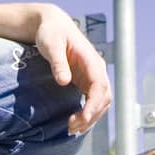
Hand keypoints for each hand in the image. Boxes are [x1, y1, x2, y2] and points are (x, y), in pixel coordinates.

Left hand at [31, 4, 111, 135]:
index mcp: (91, 60)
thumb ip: (58, 62)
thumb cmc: (51, 32)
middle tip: (71, 127)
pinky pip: (93, 101)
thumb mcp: (51, 44)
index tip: (84, 117)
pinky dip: (88, 113)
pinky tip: (76, 122)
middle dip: (91, 115)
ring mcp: (93, 76)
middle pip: (103, 98)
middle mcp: (97, 69)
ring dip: (91, 117)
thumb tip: (64, 81)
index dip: (94, 104)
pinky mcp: (86, 81)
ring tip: (72, 129)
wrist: (51, 25)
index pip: (100, 86)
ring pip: (101, 102)